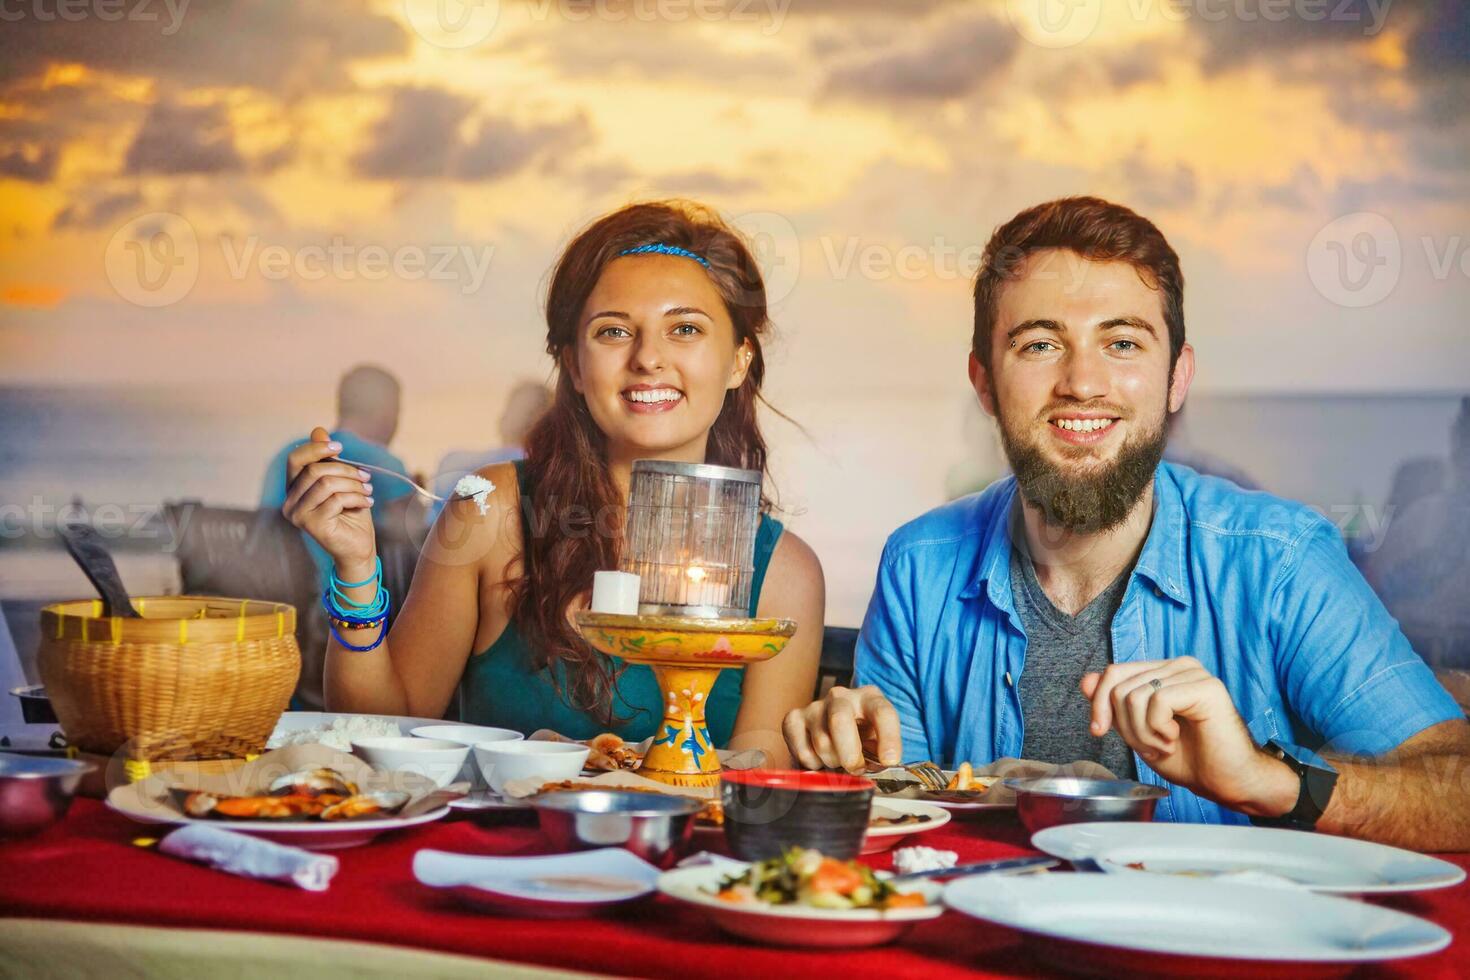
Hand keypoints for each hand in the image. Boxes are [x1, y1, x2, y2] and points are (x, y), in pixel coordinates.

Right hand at [283, 426, 377, 571]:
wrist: (358, 546)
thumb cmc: (350, 513)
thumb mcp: (341, 481)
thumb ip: (327, 459)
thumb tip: (318, 430)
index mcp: (293, 489)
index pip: (295, 459)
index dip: (316, 448)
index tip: (339, 446)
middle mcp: (290, 502)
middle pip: (314, 470)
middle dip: (345, 469)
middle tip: (366, 476)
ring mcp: (298, 515)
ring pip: (326, 484)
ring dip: (354, 484)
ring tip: (368, 490)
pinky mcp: (312, 525)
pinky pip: (336, 500)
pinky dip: (357, 497)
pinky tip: (367, 502)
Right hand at [782, 685, 901, 772]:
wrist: (836, 727)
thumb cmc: (862, 736)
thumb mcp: (878, 740)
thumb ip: (881, 754)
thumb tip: (878, 770)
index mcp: (869, 698)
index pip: (882, 712)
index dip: (888, 738)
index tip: (889, 761)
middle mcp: (840, 696)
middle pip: (839, 720)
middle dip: (849, 753)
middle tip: (856, 769)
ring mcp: (815, 706)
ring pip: (821, 742)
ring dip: (833, 762)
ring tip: (838, 760)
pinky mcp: (793, 719)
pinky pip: (803, 752)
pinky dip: (814, 764)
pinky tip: (820, 757)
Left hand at [1080, 657, 1296, 815]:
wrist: (1227, 782)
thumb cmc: (1189, 759)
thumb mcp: (1137, 732)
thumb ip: (1113, 706)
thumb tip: (1086, 680)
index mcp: (1162, 672)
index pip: (1113, 673)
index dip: (1098, 704)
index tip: (1098, 731)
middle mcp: (1177, 666)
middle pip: (1119, 685)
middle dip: (1125, 726)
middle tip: (1151, 746)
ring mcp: (1193, 673)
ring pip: (1135, 695)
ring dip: (1142, 733)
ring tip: (1165, 745)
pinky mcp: (1206, 687)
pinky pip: (1157, 700)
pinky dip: (1157, 729)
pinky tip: (1175, 739)